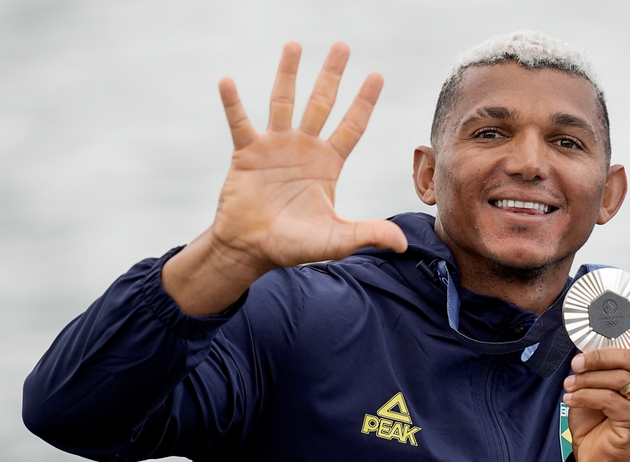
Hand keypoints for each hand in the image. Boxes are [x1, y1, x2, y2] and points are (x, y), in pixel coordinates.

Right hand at [162, 42, 407, 314]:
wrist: (252, 249)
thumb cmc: (294, 244)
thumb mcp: (336, 239)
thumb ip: (368, 234)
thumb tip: (402, 245)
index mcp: (328, 164)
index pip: (352, 126)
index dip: (364, 101)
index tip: (377, 75)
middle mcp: (304, 149)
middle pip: (321, 103)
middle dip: (332, 75)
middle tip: (342, 45)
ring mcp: (274, 147)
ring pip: (282, 102)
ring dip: (288, 74)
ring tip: (294, 45)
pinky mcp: (246, 154)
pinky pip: (239, 122)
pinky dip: (232, 103)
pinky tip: (227, 81)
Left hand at [562, 295, 629, 461]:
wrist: (597, 459)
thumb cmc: (596, 418)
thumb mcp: (596, 383)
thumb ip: (600, 363)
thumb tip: (585, 342)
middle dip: (598, 357)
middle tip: (575, 364)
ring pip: (619, 379)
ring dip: (586, 380)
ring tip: (568, 387)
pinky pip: (610, 400)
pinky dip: (584, 396)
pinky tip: (570, 400)